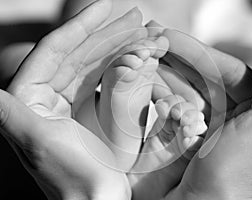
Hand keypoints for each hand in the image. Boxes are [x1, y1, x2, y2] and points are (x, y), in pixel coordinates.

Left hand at [0, 0, 146, 198]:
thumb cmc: (70, 176)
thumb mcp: (36, 139)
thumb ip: (7, 112)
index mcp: (31, 99)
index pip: (56, 50)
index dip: (82, 25)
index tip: (106, 5)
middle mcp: (48, 98)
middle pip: (80, 54)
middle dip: (108, 34)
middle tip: (136, 17)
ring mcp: (71, 104)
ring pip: (96, 66)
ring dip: (120, 48)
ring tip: (145, 33)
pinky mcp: (89, 113)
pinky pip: (106, 82)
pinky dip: (124, 69)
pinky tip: (139, 57)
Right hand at [161, 30, 251, 199]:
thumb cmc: (237, 171)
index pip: (226, 69)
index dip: (199, 51)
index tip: (172, 37)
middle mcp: (232, 113)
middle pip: (202, 75)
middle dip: (177, 55)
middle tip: (153, 36)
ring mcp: (206, 123)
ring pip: (184, 87)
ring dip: (164, 69)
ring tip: (144, 51)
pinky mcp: (185, 133)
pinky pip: (172, 105)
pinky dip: (160, 91)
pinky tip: (147, 77)